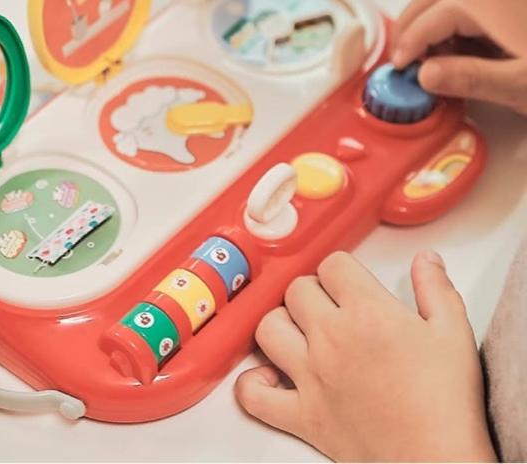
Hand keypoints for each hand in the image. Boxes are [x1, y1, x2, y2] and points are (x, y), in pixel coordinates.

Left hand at [235, 251, 496, 461]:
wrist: (438, 460)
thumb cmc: (446, 403)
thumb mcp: (453, 333)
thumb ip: (436, 288)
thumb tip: (425, 260)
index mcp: (367, 313)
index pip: (332, 265)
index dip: (340, 268)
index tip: (348, 281)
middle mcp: (332, 338)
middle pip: (297, 290)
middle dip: (312, 290)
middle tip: (329, 304)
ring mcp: (311, 376)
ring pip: (267, 329)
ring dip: (280, 324)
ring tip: (299, 331)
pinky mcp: (302, 414)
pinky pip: (254, 395)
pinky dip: (253, 385)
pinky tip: (270, 377)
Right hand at [390, 0, 526, 115]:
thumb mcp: (522, 85)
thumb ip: (475, 78)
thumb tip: (426, 74)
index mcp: (504, 8)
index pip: (444, 11)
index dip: (414, 37)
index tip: (399, 65)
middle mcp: (497, 1)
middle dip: (409, 26)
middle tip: (399, 60)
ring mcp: (497, 9)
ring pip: (444, 5)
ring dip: (421, 29)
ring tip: (418, 63)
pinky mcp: (498, 22)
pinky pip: (457, 19)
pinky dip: (439, 36)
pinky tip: (440, 60)